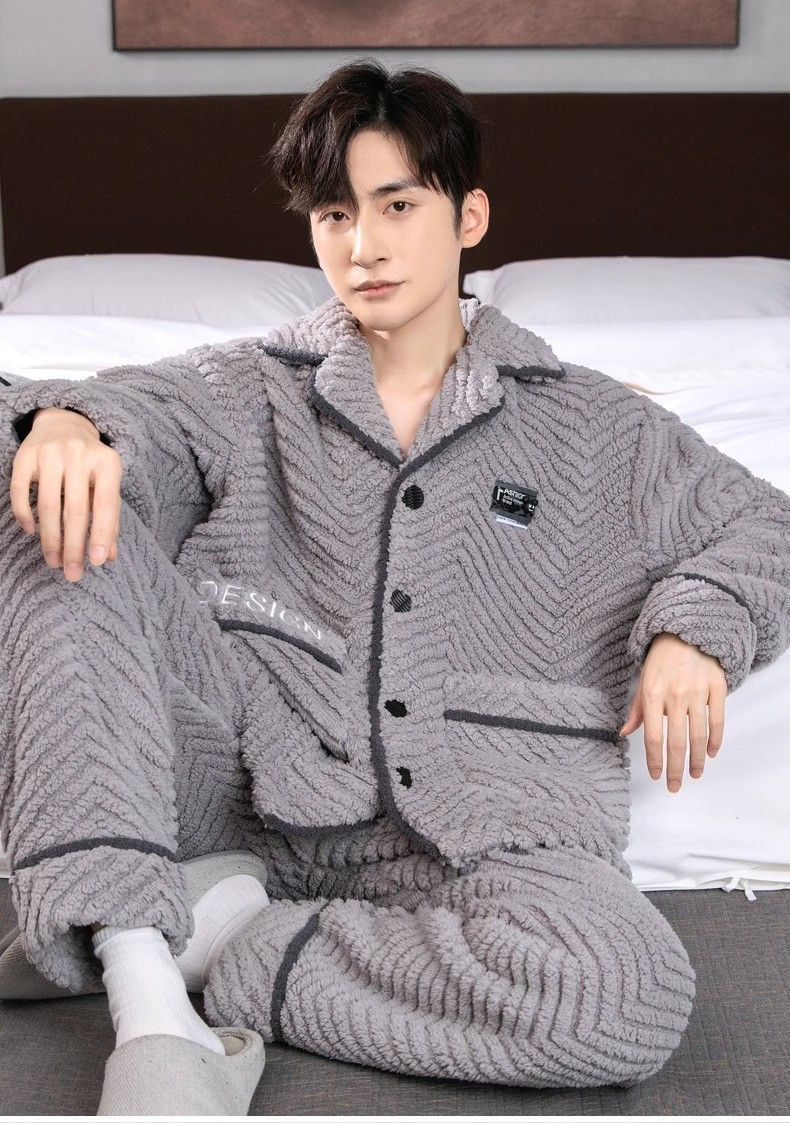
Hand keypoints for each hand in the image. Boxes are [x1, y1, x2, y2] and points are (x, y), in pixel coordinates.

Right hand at [9, 407, 122, 581]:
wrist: (64, 424)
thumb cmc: (90, 465)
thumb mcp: (106, 484)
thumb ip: (109, 518)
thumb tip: (110, 556)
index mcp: (107, 463)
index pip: (105, 504)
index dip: (102, 534)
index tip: (98, 562)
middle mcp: (80, 454)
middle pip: (76, 510)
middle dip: (74, 546)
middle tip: (72, 573)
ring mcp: (51, 452)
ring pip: (48, 505)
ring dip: (50, 539)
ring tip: (54, 561)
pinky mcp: (25, 454)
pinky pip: (21, 491)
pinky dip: (25, 515)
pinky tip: (31, 532)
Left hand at [619, 632, 726, 792]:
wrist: (686, 632)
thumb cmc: (661, 660)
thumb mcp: (643, 681)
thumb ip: (636, 710)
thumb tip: (624, 734)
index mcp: (652, 694)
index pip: (652, 736)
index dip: (654, 760)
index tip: (656, 776)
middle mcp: (675, 695)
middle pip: (676, 741)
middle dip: (675, 768)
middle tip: (675, 786)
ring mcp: (697, 692)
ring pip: (698, 735)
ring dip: (696, 759)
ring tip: (694, 774)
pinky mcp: (716, 687)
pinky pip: (717, 720)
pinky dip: (715, 740)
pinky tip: (710, 753)